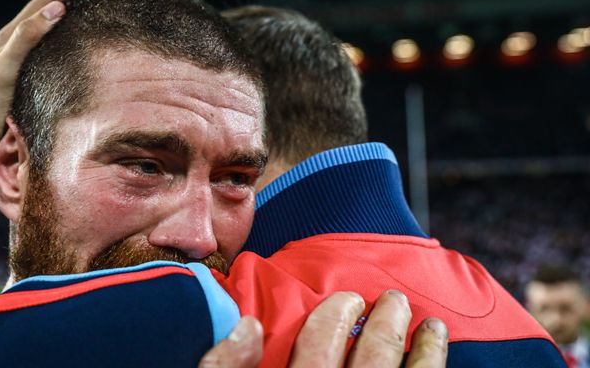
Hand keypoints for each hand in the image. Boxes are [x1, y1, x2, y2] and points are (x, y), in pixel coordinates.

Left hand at [0, 0, 91, 177]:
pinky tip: (83, 65)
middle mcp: (17, 48)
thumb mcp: (3, 69)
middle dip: (76, 6)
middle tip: (104, 10)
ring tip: (99, 33)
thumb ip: (26, 38)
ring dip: (73, 29)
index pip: (45, 0)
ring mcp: (22, 67)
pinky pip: (52, 61)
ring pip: (52, 39)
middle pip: (50, 15)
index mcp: (10, 37)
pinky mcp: (27, 85)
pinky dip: (69, 54)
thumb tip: (57, 8)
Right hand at [198, 290, 447, 366]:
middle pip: (371, 365)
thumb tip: (247, 326)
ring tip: (431, 326)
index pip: (317, 352)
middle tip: (394, 301)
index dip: (334, 319)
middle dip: (386, 328)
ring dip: (426, 354)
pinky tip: (438, 358)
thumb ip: (221, 366)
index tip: (347, 299)